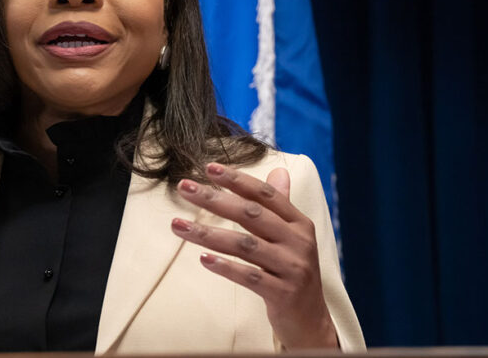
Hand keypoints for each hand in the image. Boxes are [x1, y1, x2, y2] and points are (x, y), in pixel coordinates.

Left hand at [170, 163, 337, 348]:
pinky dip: (226, 267)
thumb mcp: (292, 237)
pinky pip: (249, 276)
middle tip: (184, 187)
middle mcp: (298, 242)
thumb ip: (281, 205)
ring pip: (245, 245)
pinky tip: (203, 259)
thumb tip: (278, 170)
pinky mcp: (283, 293)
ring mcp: (292, 268)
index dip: (237, 180)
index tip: (209, 167)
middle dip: (214, 199)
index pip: (265, 195)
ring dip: (208, 233)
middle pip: (251, 215)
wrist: (311, 320)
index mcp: (299, 224)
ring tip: (177, 225)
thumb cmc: (292, 272)